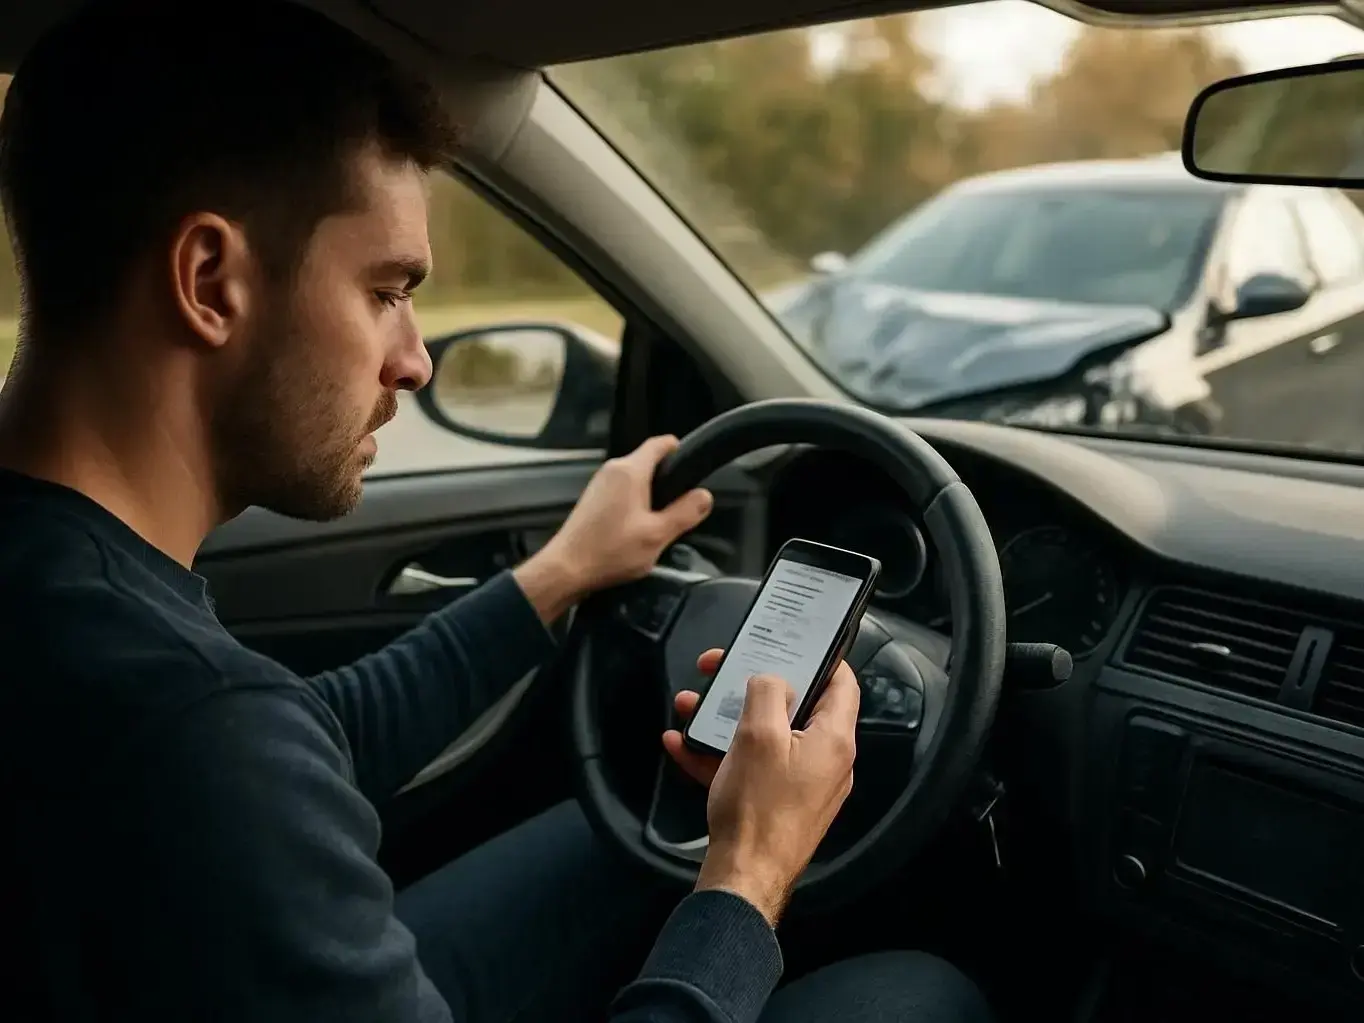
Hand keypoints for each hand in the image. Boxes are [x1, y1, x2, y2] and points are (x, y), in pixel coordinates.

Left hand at [515, 435, 712, 621]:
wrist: (566, 570)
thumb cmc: (611, 551)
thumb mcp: (657, 535)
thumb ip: (685, 513)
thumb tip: (705, 495)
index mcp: (630, 471)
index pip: (660, 444)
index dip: (680, 449)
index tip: (694, 466)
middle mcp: (613, 470)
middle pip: (649, 461)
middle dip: (668, 478)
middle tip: (683, 504)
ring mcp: (600, 483)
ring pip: (635, 478)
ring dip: (652, 493)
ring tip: (663, 520)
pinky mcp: (593, 499)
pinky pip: (622, 491)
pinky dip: (636, 502)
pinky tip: (639, 527)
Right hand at [663, 648, 859, 927]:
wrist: (743, 880)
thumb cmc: (758, 809)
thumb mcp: (758, 735)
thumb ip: (767, 692)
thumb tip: (771, 679)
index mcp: (833, 739)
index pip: (841, 683)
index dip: (819, 657)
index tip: (790, 643)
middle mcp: (825, 761)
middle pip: (794, 708)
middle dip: (750, 687)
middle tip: (721, 673)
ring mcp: (801, 785)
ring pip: (765, 737)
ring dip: (726, 720)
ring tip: (690, 708)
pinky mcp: (777, 804)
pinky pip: (750, 768)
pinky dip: (720, 754)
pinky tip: (682, 745)